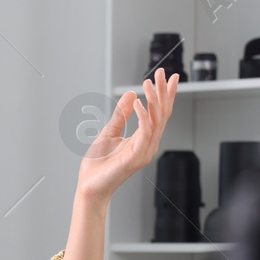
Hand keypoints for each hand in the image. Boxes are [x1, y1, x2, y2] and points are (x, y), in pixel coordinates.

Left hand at [77, 70, 180, 204]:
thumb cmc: (98, 165)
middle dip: (163, 92)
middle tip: (161, 73)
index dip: (165, 95)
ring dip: (153, 100)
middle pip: (162, 115)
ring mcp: (144, 152)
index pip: (159, 114)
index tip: (169, 78)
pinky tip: (138, 102)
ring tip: (148, 83)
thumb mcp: (109, 132)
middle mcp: (148, 145)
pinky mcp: (136, 157)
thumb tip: (131, 95)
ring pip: (156, 121)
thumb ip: (121, 115)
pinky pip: (144, 132)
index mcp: (143, 139)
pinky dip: (142, 116)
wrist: (89, 187)